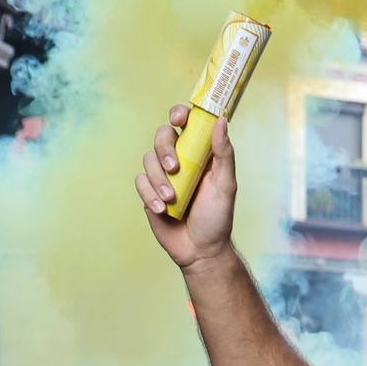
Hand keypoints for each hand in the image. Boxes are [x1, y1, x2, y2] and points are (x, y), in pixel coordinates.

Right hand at [134, 108, 238, 265]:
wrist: (201, 250)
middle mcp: (180, 160)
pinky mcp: (149, 193)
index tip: (179, 119)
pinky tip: (162, 209)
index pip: (186, 124)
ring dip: (158, 179)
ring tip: (171, 199)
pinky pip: (140, 182)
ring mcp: (163, 176)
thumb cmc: (217, 217)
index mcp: (199, 154)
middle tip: (174, 168)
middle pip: (162, 136)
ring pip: (148, 159)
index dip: (179, 114)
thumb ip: (224, 154)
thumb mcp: (226, 185)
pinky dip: (149, 194)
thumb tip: (221, 121)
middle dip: (164, 149)